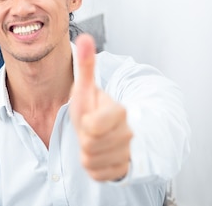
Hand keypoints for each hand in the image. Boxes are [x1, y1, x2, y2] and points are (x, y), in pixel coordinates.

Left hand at [69, 34, 132, 180]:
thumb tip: (85, 37)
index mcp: (120, 112)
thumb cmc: (94, 109)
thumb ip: (86, 65)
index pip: (94, 125)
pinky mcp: (121, 171)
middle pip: (90, 143)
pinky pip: (96, 173)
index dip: (85, 122)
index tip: (89, 116)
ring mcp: (127, 154)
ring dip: (86, 151)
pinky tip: (97, 155)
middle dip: (83, 136)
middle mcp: (128, 134)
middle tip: (89, 128)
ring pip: (92, 159)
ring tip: (92, 140)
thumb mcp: (86, 88)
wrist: (108, 133)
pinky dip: (92, 166)